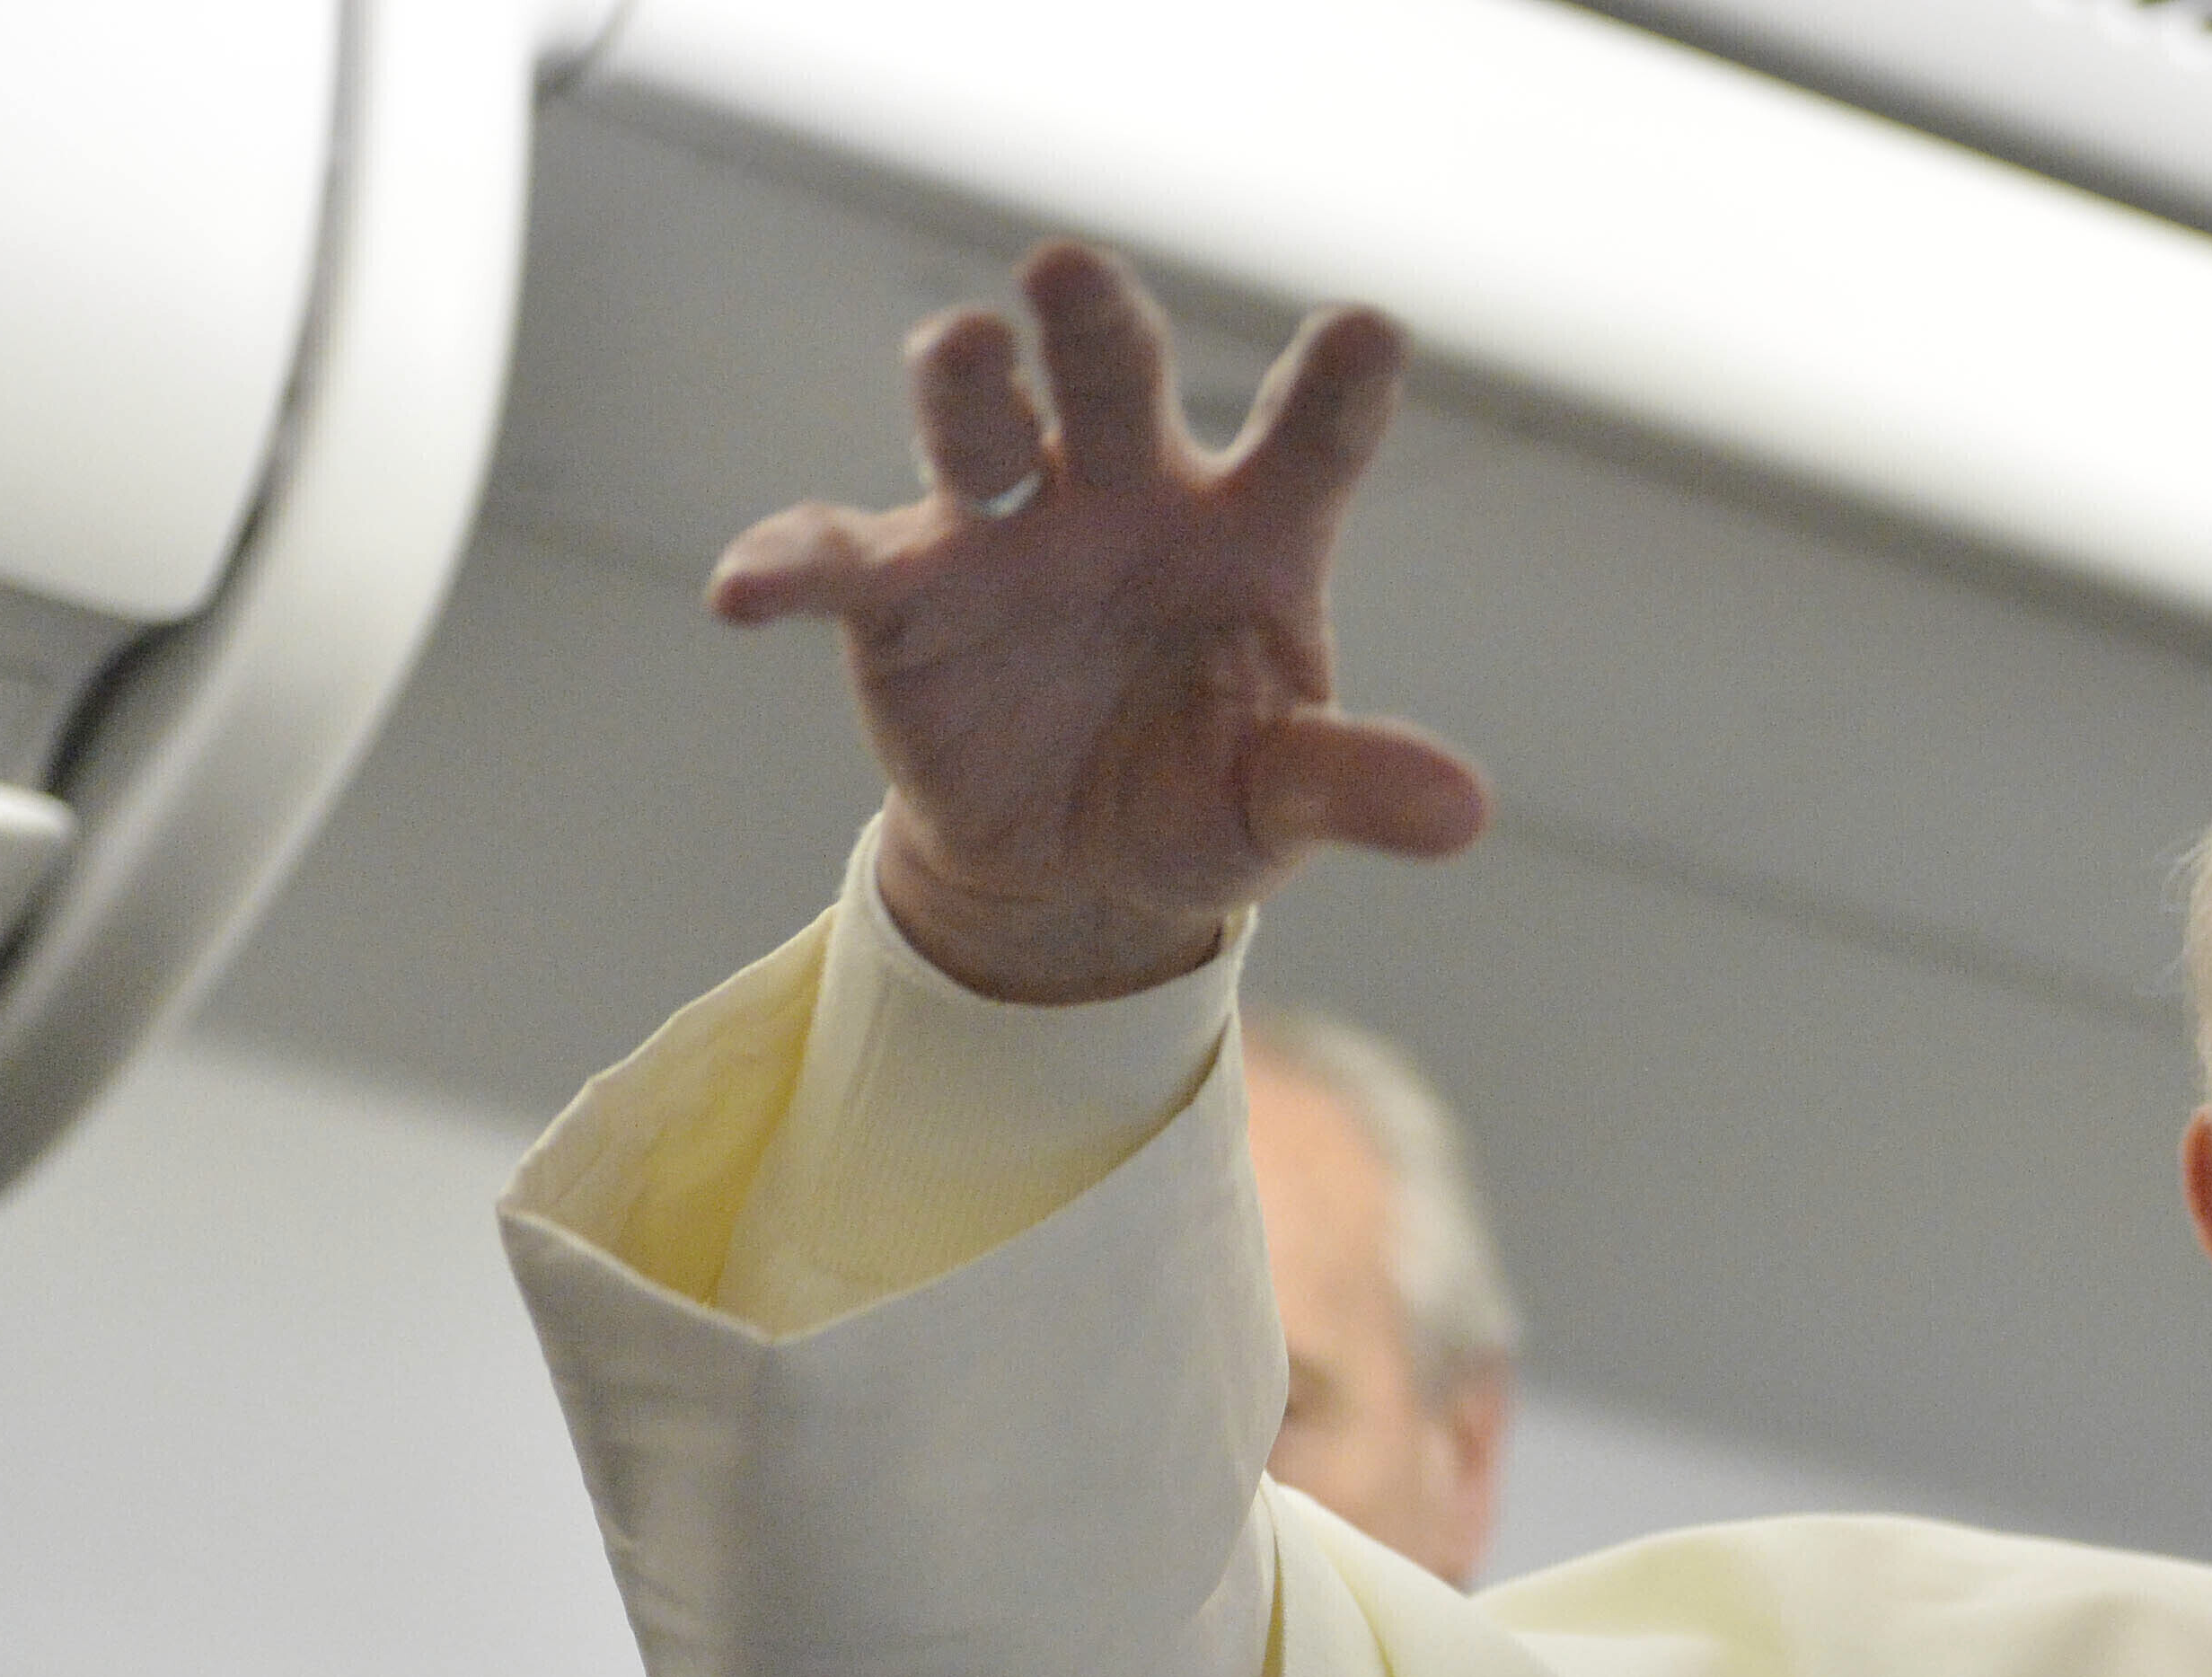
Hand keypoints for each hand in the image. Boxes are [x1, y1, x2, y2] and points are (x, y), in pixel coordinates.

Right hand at [708, 240, 1489, 1002]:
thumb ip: (1351, 785)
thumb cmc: (1196, 793)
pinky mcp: (901, 596)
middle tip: (1074, 273)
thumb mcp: (1276, 802)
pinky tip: (746, 591)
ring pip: (978, 430)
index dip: (1338, 386)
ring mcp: (1005, 534)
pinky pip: (833, 563)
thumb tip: (1465, 812)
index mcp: (1251, 534)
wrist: (1072, 867)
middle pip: (1113, 383)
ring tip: (958, 352)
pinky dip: (787, 567)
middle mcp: (1127, 500)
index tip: (1371, 330)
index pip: (1308, 440)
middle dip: (1094, 324)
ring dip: (964, 387)